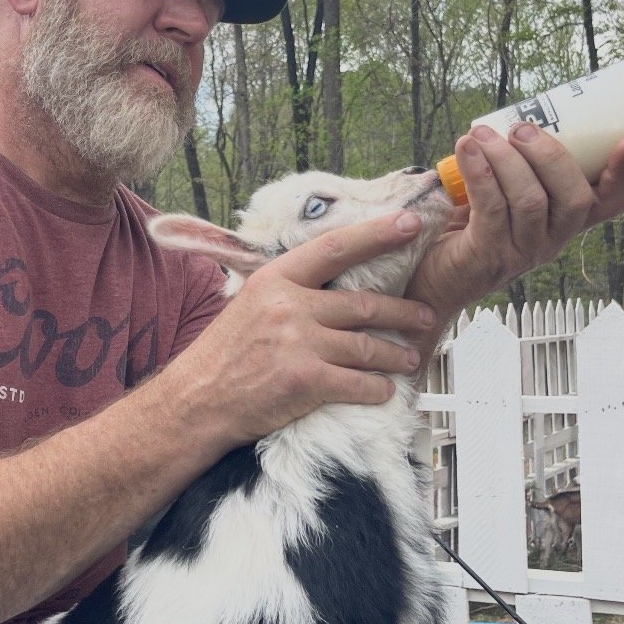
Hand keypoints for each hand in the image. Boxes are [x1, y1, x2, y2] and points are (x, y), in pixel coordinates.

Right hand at [165, 212, 437, 448]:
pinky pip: (358, 383)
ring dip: (396, 354)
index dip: (378, 233)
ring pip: (367, 346)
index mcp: (276, 280)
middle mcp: (289, 307)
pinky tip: (385, 390)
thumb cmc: (224, 355)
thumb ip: (290, 289)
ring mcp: (298, 344)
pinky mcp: (305, 381)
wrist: (197, 401)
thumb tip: (334, 279)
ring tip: (411, 357)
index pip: (336, 247)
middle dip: (403, 312)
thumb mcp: (250, 304)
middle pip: (363, 305)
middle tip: (426, 315)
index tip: (410, 223)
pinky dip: (377, 389)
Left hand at [409, 126, 623, 320]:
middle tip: (521, 129)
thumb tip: (511, 117)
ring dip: (506, 159)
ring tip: (482, 134)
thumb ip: (515, 166)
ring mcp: (521, 252)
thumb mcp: (499, 193)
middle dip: (551, 156)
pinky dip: (480, 173)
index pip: (609, 205)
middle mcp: (550, 241)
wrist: (426, 276)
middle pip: (574, 200)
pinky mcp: (488, 255)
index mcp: (562, 221)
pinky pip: (491, 208)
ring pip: (531, 201)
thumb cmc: (463, 226)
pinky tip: (467, 150)